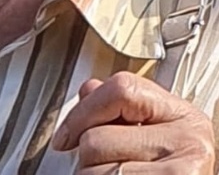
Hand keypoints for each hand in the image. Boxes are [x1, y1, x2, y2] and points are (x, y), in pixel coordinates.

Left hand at [51, 72, 214, 172]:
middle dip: (90, 156)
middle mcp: (188, 142)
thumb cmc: (171, 172)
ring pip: (94, 168)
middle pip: (98, 137)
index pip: (121, 89)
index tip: (65, 135)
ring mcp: (181, 172)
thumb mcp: (155, 134)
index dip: (84, 110)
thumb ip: (121, 108)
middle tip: (110, 166)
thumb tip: (88, 90)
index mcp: (184, 116)